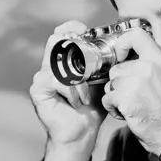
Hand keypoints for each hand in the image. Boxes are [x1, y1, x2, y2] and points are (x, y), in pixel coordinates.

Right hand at [29, 20, 105, 146]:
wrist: (82, 133)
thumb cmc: (92, 108)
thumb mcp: (102, 81)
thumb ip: (105, 64)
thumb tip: (122, 46)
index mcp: (64, 61)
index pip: (61, 34)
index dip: (71, 27)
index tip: (85, 30)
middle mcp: (50, 66)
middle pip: (56, 42)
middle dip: (76, 51)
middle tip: (90, 67)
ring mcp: (42, 77)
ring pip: (58, 62)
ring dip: (78, 79)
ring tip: (86, 95)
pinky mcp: (38, 90)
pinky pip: (54, 80)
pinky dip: (71, 90)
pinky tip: (77, 102)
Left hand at [101, 28, 160, 153]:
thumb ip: (149, 65)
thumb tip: (130, 55)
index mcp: (158, 60)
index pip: (136, 35)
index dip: (122, 43)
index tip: (120, 56)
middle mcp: (148, 66)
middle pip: (116, 68)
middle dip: (119, 84)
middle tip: (134, 96)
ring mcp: (136, 81)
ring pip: (110, 84)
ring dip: (116, 97)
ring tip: (133, 106)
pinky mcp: (125, 97)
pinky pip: (107, 98)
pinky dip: (113, 108)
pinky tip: (128, 113)